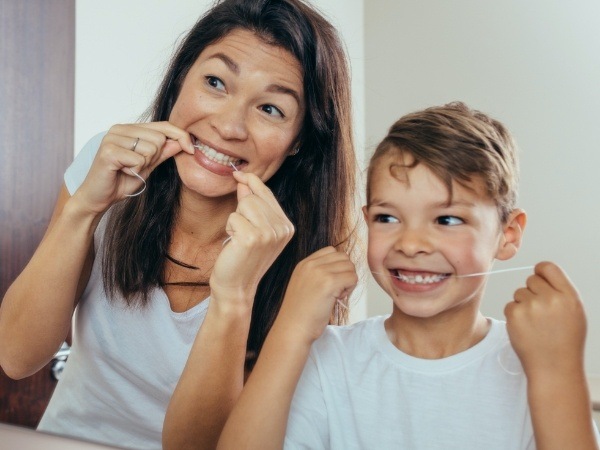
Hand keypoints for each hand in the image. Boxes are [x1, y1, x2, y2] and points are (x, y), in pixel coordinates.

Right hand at [73, 122, 193, 212]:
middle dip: (155, 158)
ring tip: (129, 169)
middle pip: (160, 138)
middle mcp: (120, 129)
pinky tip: (122, 172)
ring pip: (151, 148)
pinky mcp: (108, 151)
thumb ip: (163, 153)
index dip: (181, 136)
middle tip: (138, 167)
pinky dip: (135, 171)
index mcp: (129, 129)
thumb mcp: (148, 166)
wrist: (98, 198)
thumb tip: (182, 141)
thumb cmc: (120, 181)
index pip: (163, 125)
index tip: (192, 149)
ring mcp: (112, 138)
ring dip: (144, 165)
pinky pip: (139, 159)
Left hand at [210, 171, 294, 306]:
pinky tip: (234, 244)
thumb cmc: (242, 258)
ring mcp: (269, 234)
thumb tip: (244, 181)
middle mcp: (282, 229)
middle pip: (254, 197)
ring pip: (245, 204)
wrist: (236, 287)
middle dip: (242, 209)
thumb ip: (252, 204)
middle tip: (242, 232)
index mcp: (287, 226)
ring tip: (239, 238)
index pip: (267, 193)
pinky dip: (229, 229)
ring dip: (235, 219)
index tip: (238, 174)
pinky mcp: (252, 238)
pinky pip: (233, 217)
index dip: (252, 181)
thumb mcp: (253, 229)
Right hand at [277, 247, 357, 343]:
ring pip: (350, 267)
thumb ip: (317, 273)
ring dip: (348, 281)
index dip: (337, 266)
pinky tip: (338, 299)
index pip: (331, 251)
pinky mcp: (329, 282)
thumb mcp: (304, 284)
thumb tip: (341, 270)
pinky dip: (350, 289)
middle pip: (343, 257)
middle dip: (345, 272)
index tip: (331, 282)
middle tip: (337, 290)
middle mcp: (311, 264)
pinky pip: (352, 278)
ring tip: (337, 295)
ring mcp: (320, 272)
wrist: (293, 328)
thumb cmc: (300, 313)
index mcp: (304, 263)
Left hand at [504, 262, 586, 378]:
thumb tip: (540, 272)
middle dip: (533, 292)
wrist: (554, 368)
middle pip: (531, 279)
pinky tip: (526, 329)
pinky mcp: (515, 315)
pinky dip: (515, 315)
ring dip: (523, 304)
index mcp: (569, 296)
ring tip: (536, 324)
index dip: (540, 271)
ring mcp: (531, 306)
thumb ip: (560, 291)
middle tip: (540, 312)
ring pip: (519, 293)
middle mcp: (551, 298)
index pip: (548, 267)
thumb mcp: (574, 313)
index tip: (539, 279)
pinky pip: (510, 305)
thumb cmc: (565, 341)